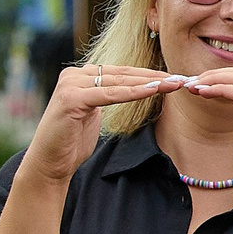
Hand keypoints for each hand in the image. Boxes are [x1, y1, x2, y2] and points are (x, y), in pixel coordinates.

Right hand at [23, 65, 186, 186]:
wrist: (50, 161)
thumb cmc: (73, 140)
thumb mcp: (95, 112)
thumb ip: (107, 96)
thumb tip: (131, 88)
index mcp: (80, 75)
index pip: (122, 73)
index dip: (150, 75)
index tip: (176, 78)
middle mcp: (74, 74)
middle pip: (123, 74)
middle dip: (155, 77)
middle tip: (182, 79)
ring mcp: (70, 84)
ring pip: (118, 81)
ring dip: (149, 83)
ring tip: (174, 83)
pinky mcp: (71, 98)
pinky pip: (109, 94)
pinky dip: (132, 93)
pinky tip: (153, 91)